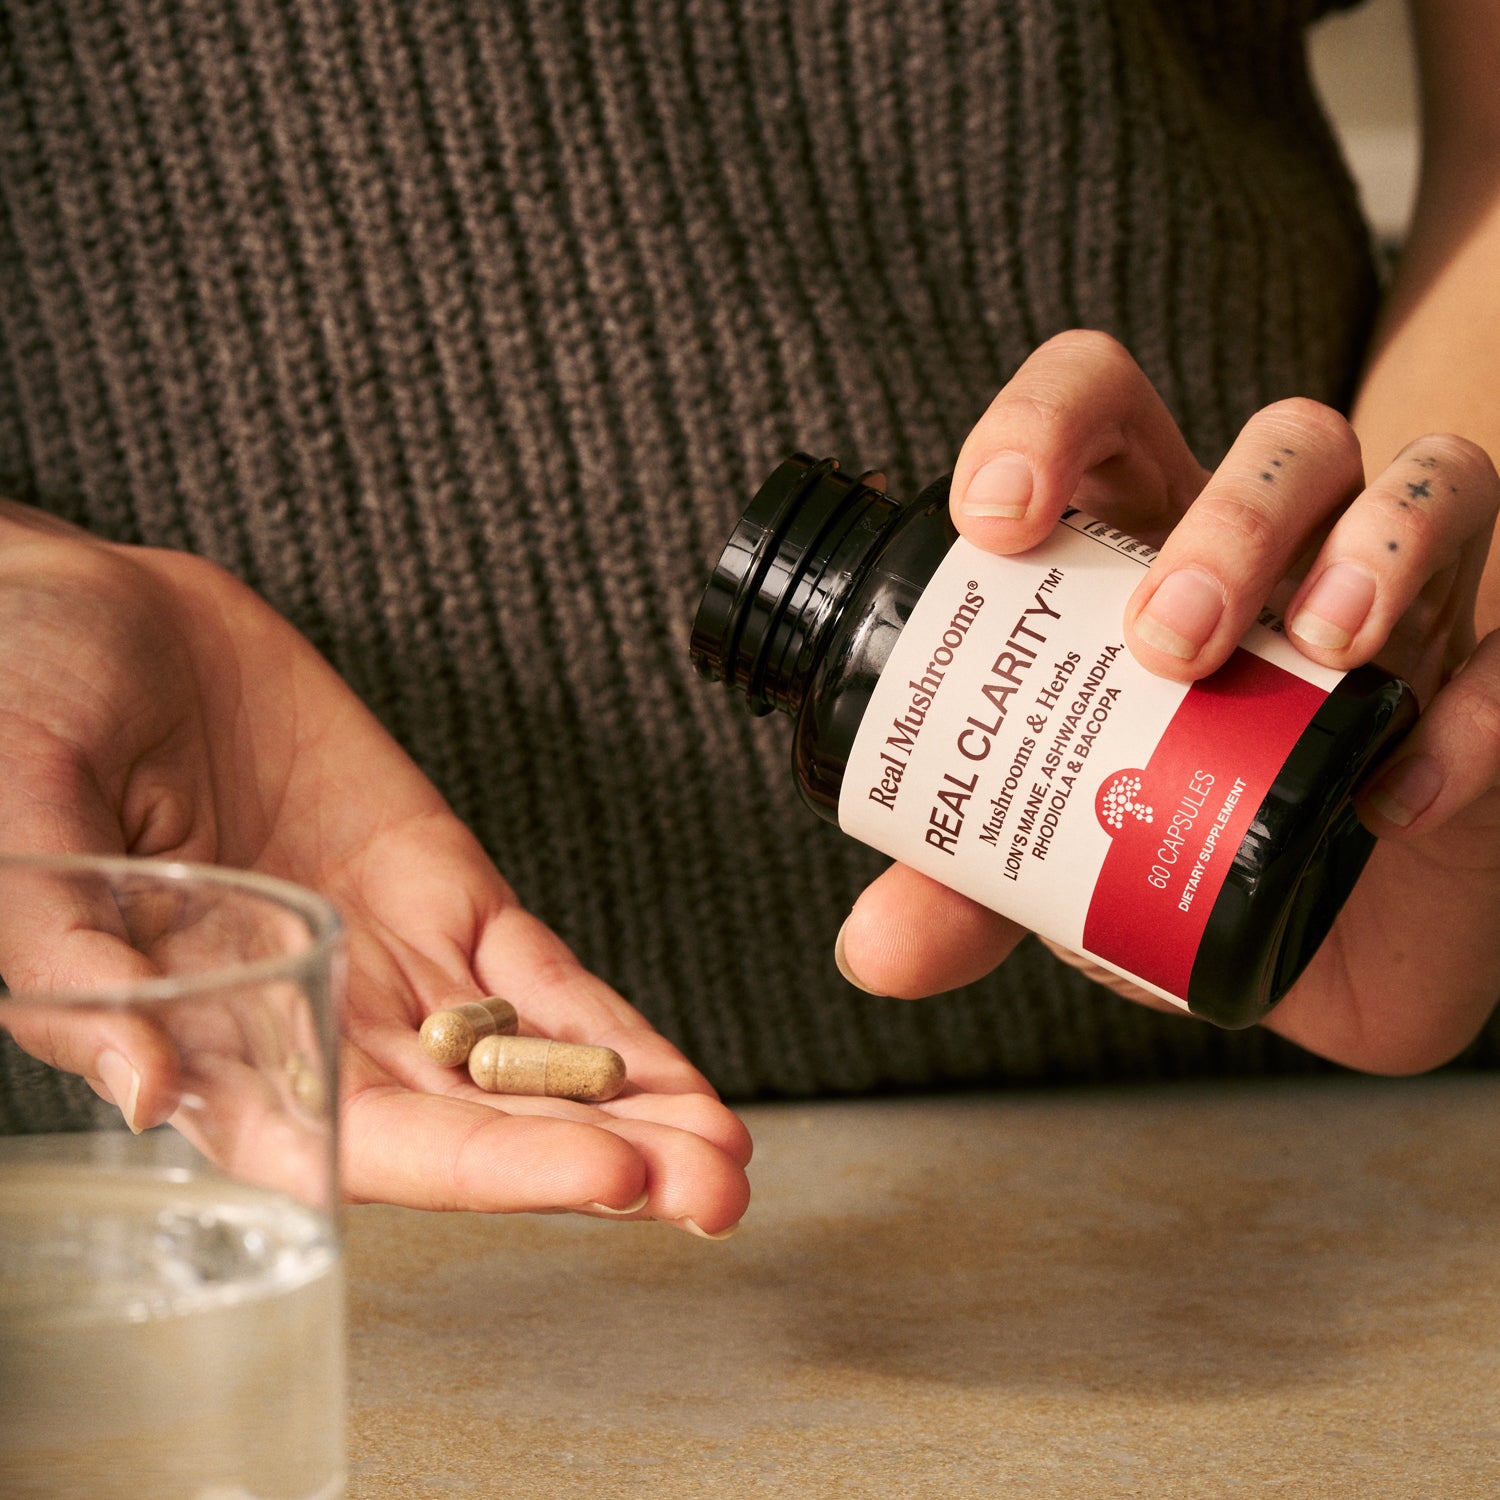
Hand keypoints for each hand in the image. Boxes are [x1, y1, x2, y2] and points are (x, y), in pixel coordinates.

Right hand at [0, 503, 750, 1231]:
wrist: (90, 620)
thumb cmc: (19, 717)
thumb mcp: (19, 837)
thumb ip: (74, 967)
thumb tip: (147, 1087)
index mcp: (208, 1043)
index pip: (359, 1145)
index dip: (482, 1169)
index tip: (601, 1176)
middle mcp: (311, 1026)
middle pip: (472, 1123)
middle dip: (596, 1157)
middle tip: (714, 1190)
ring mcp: (384, 958)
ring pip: (522, 1060)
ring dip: (628, 1104)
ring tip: (726, 1148)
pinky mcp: (432, 884)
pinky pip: (531, 970)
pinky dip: (603, 1018)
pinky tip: (670, 1064)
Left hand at [837, 331, 1499, 1073]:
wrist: (1335, 926)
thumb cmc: (1181, 832)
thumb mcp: (1058, 852)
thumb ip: (967, 887)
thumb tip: (874, 949)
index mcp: (1149, 544)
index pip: (1103, 409)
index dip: (1044, 422)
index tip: (995, 517)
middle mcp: (1285, 544)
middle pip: (1276, 442)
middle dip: (1224, 521)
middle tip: (1167, 641)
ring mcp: (1406, 594)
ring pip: (1420, 483)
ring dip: (1368, 553)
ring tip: (1318, 650)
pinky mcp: (1494, 673)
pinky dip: (1466, 715)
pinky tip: (1404, 794)